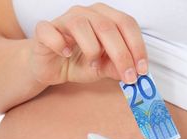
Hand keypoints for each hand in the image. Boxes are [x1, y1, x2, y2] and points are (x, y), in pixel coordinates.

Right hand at [29, 3, 147, 84]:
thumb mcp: (102, 68)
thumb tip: (135, 73)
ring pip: (81, 25)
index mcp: (104, 17)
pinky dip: (60, 44)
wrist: (49, 67)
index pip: (126, 24)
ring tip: (92, 66)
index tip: (142, 70)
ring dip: (92, 50)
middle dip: (121, 54)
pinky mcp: (44, 30)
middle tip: (128, 76)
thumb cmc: (76, 62)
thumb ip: (117, 67)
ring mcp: (64, 19)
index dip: (137, 46)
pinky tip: (65, 54)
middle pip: (107, 26)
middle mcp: (86, 13)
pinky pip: (51, 32)